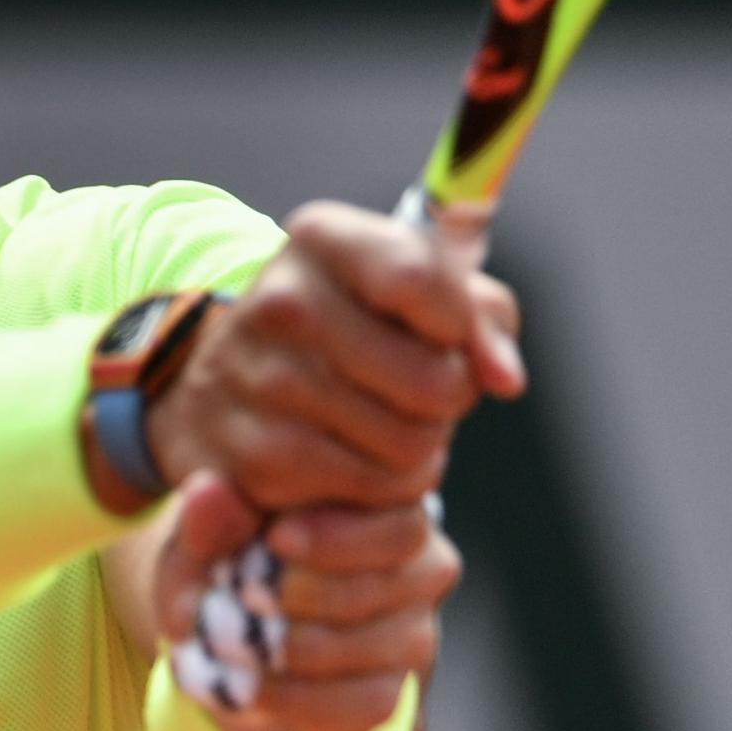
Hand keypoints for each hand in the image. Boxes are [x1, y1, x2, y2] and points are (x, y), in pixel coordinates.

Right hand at [145, 201, 523, 513]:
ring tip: (387, 424)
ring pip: (414, 445)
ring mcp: (263, 381)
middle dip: (449, 399)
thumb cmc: (346, 330)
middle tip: (418, 391)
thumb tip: (506, 378)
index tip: (446, 332)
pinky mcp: (259, 459)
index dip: (457, 323)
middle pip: (437, 381)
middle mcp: (282, 301)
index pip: (421, 279)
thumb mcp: (412, 291)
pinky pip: (374, 491)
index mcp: (322, 239)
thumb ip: (482, 317)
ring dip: (422, 448)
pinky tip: (356, 459)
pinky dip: (384, 489)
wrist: (225, 389)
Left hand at [157, 473, 461, 730]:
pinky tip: (251, 687)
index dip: (338, 536)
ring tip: (230, 642)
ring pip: (369, 644)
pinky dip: (296, 696)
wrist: (235, 651)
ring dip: (292, 647)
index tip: (275, 539)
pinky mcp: (393, 692)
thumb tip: (208, 494)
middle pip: (387, 583)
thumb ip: (209, 520)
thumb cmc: (229, 570)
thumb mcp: (207, 543)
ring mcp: (412, 632)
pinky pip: (360, 701)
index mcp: (388, 509)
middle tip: (247, 597)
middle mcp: (419, 566)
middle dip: (307, 593)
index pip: (398, 524)